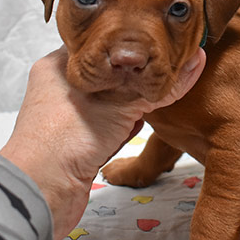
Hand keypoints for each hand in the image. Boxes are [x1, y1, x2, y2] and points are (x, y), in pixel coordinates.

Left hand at [0, 46, 204, 239]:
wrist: (43, 191)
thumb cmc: (67, 138)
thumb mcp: (120, 104)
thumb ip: (160, 87)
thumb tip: (195, 63)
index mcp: (60, 67)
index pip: (103, 47)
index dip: (131, 50)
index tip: (157, 52)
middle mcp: (63, 89)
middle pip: (112, 78)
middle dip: (135, 85)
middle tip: (156, 84)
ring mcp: (71, 117)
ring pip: (113, 104)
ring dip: (130, 112)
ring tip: (136, 118)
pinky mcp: (79, 140)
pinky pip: (109, 126)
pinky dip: (122, 130)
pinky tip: (125, 136)